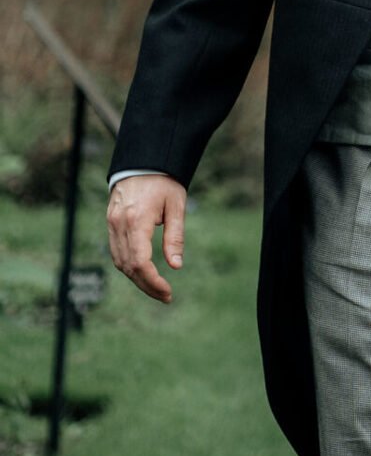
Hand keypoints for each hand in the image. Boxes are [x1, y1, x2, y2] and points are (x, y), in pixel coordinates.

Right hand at [107, 174, 188, 302]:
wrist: (143, 159)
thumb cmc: (164, 181)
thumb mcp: (176, 206)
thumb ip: (175, 237)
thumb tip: (176, 266)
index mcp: (137, 220)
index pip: (140, 262)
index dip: (152, 281)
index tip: (167, 292)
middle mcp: (119, 224)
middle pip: (128, 267)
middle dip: (146, 285)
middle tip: (165, 296)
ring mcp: (112, 223)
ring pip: (119, 262)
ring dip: (136, 279)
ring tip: (156, 288)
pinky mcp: (110, 222)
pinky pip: (116, 251)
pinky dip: (128, 266)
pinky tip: (142, 272)